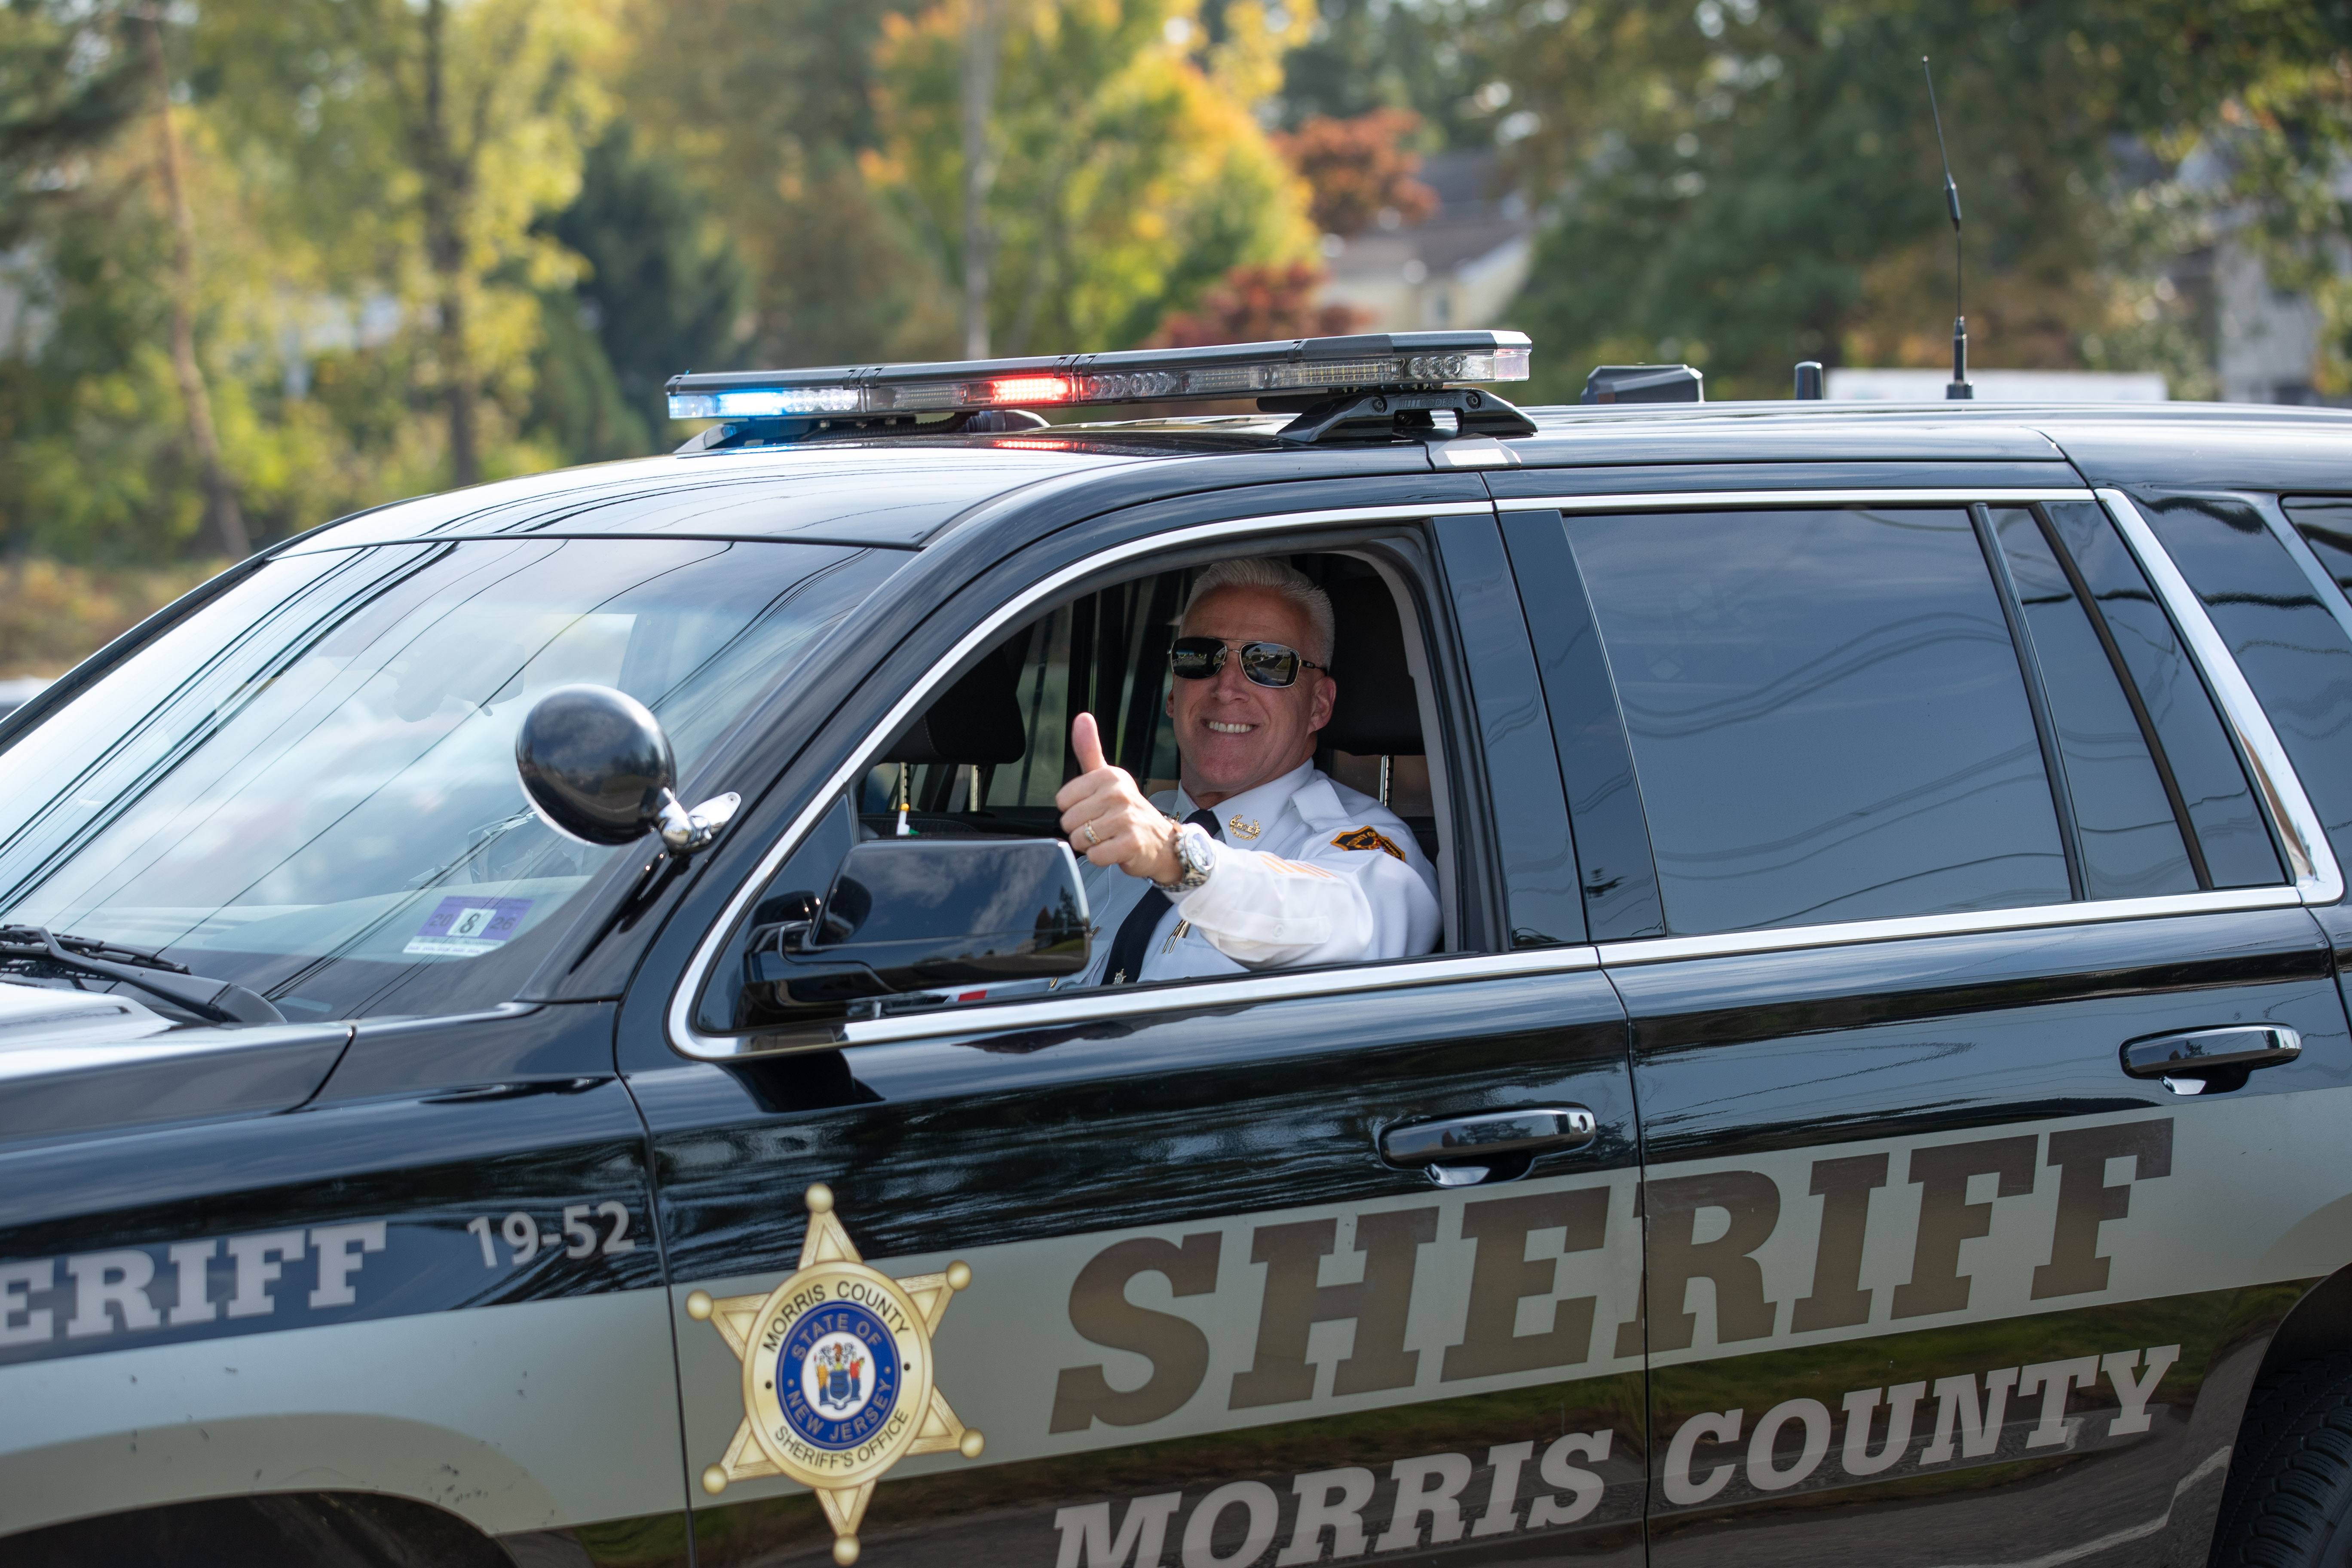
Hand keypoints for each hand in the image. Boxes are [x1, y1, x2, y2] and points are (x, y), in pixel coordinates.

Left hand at [1055, 713, 1180, 883]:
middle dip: (1081, 830)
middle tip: (1103, 827)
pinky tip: (1115, 849)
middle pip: (1069, 821)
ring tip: (1109, 838)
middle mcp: (1118, 793)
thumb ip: (1090, 750)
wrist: (1162, 842)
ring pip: (1080, 839)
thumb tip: (1082, 717)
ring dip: (1091, 845)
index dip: (1074, 810)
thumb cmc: (1129, 811)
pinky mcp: (1131, 843)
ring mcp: (1126, 818)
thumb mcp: (1108, 778)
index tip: (1094, 810)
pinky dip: (1101, 858)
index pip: (1063, 800)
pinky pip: (1095, 855)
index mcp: (1109, 776)